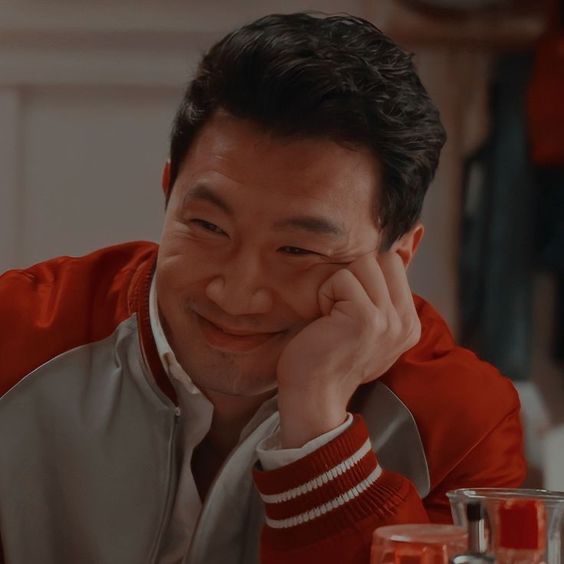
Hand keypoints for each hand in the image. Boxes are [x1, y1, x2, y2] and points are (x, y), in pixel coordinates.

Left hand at [276, 251, 420, 447]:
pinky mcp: (367, 318)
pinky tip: (324, 321)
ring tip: (332, 314)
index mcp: (409, 324)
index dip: (365, 275)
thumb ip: (381, 300)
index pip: (394, 265)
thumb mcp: (368, 330)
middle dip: (354, 274)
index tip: (349, 305)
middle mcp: (406, 322)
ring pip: (364, 264)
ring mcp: (389, 320)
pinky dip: (325, 295)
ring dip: (338, 285)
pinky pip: (342, 279)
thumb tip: (378, 256)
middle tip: (339, 307)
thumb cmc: (330, 357)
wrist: (313, 395)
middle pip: (382, 259)